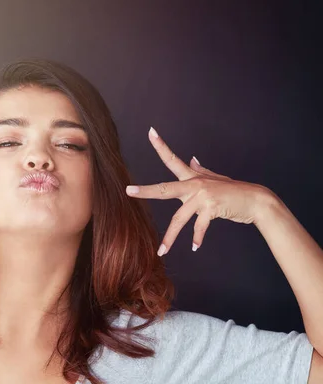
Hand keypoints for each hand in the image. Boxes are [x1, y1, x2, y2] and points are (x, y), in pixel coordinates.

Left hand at [126, 127, 272, 255]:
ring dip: (170, 238)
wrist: (255, 200)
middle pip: (165, 188)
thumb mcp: (215, 179)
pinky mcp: (212, 208)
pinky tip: (195, 247)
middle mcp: (195, 184)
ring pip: (179, 218)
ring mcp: (203, 196)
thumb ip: (201, 171)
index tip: (151, 132)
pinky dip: (197, 238)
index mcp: (193, 177)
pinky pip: (199, 226)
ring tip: (161, 252)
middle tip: (129, 191)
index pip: (173, 160)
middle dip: (146, 191)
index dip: (161, 146)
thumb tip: (192, 159)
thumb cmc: (233, 192)